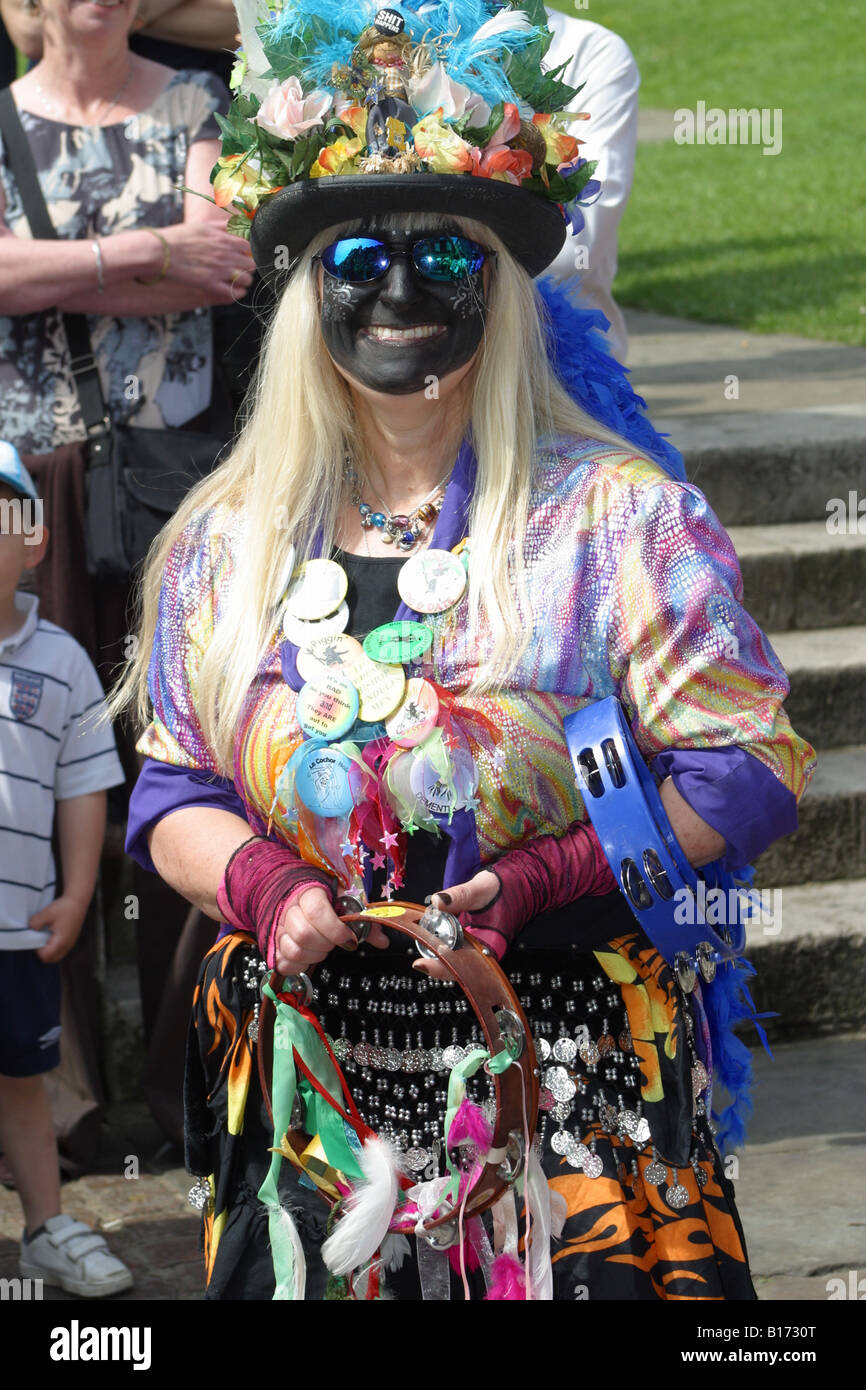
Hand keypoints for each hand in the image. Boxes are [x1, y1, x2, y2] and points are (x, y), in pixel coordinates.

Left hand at [31, 895, 88, 963]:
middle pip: (51, 960)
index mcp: (61, 941)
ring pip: (56, 956)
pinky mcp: (71, 940)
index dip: (37, 950)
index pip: (45, 956)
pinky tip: (52, 935)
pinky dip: (55, 948)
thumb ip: (35, 923)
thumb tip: (30, 929)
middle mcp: (67, 945)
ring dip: (49, 951)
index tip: (35, 938)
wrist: (78, 901)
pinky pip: (61, 951)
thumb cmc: (64, 907)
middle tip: (39, 940)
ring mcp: (70, 943)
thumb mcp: (46, 913)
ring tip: (45, 937)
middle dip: (42, 953)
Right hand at [159, 222, 254, 301]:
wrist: (161, 250)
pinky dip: (237, 293)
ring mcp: (219, 270)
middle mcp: (225, 254)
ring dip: (244, 281)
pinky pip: (234, 293)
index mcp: (224, 239)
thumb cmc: (179, 237)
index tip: (243, 256)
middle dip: (248, 267)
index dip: (248, 252)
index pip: (249, 247)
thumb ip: (222, 226)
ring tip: (238, 281)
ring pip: (246, 279)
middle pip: (251, 264)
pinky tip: (233, 291)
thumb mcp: (203, 226)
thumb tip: (237, 224)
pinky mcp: (210, 284)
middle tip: (241, 269)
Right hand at [274, 886, 389, 976]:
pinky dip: (300, 966)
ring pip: (293, 950)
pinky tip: (310, 956)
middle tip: (336, 942)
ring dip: (315, 955)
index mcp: (308, 893)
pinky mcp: (275, 946)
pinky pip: (284, 963)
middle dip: (326, 944)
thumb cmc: (326, 900)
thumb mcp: (346, 902)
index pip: (316, 911)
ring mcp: (279, 929)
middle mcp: (289, 910)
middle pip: (304, 934)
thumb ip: (363, 920)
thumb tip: (383, 941)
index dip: (336, 929)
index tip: (350, 939)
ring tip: (324, 948)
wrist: (298, 896)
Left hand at [411, 876, 499, 979]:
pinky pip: (456, 949)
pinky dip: (442, 943)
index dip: (440, 968)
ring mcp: (479, 948)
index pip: (464, 965)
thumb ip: (460, 895)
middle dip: (434, 962)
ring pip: (455, 959)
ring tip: (421, 939)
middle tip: (416, 958)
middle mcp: (485, 952)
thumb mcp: (482, 888)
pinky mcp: (474, 941)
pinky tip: (430, 934)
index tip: (420, 964)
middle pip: (456, 967)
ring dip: (437, 952)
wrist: (521, 886)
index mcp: (491, 945)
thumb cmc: (507, 889)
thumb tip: (436, 901)